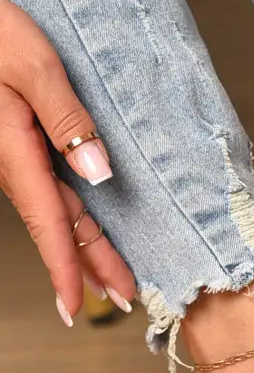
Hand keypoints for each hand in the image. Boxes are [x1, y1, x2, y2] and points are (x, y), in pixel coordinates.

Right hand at [0, 0, 135, 323]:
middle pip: (57, 223)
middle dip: (89, 265)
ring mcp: (9, 152)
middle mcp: (9, 159)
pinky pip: (44, 188)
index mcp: (13, 148)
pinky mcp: (12, 140)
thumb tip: (99, 173)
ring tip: (108, 278)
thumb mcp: (33, 65)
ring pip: (52, 209)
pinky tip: (78, 227)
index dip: (67, 267)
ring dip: (80, 245)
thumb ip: (67, 119)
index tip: (78, 307)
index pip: (48, 220)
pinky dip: (66, 216)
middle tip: (123, 299)